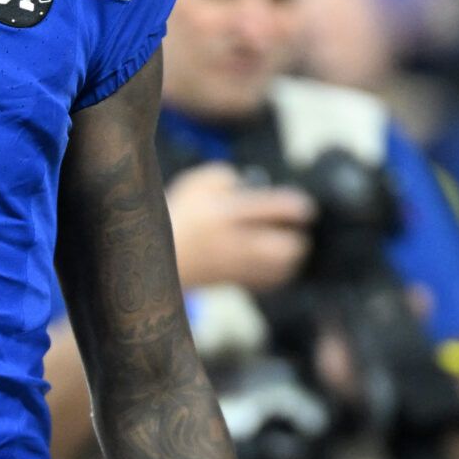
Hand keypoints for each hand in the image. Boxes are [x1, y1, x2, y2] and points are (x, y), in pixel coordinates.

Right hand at [167, 164, 315, 291]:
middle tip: (293, 232)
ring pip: (280, 269)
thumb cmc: (180, 213)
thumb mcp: (196, 183)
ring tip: (286, 246)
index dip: (294, 208)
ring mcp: (233, 265)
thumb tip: (249, 184)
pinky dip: (277, 272)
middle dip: (295, 240)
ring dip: (289, 257)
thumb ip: (225, 176)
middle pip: (284, 250)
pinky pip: (267, 282)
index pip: (270, 210)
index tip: (306, 208)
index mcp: (224, 214)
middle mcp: (232, 242)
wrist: (153, 254)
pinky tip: (272, 262)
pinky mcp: (232, 281)